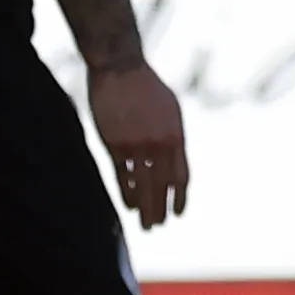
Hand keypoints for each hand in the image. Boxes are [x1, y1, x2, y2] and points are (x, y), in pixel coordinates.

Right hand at [90, 62, 190, 228]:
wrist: (120, 67)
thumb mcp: (171, 110)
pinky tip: (128, 204)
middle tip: (157, 226)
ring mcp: (135, 145)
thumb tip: (177, 159)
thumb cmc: (148, 87)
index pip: (181, 176)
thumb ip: (175, 137)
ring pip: (141, 185)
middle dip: (160, 210)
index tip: (178, 214)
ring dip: (144, 207)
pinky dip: (125, 192)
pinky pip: (120, 175)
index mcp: (176, 137)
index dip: (180, 198)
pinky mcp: (113, 143)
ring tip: (145, 224)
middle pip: (161, 186)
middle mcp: (158, 144)